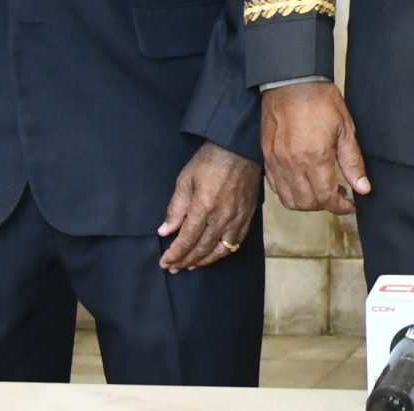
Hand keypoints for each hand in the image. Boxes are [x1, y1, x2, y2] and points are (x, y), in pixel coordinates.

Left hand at [157, 142, 262, 271]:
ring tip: (191, 265)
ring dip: (204, 261)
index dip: (175, 254)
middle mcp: (222, 217)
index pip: (187, 240)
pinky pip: (236, 242)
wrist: (240, 147)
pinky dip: (223, 252)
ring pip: (220, 250)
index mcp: (204, 207)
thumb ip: (175, 208)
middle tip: (174, 267)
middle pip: (202, 248)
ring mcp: (238, 218)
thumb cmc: (210, 160)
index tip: (164, 263)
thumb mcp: (186, 180)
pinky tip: (214, 254)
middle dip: (186, 261)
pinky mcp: (248, 215)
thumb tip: (165, 231)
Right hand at [259, 81, 371, 215]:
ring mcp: (277, 163)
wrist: (291, 82)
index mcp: (315, 158)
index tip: (350, 205)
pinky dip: (289, 193)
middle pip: (307, 203)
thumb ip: (352, 162)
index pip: (326, 197)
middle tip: (338, 196)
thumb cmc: (320, 101)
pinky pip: (275, 187)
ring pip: (289, 199)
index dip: (340, 207)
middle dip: (325, 205)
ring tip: (321, 191)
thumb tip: (363, 188)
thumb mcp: (345, 129)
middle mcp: (293, 165)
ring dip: (307, 203)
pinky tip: (302, 183)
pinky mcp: (267, 157)